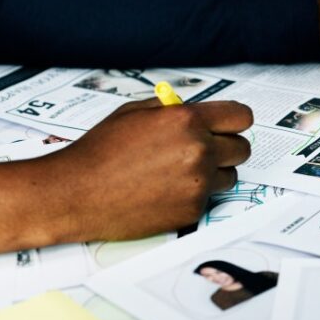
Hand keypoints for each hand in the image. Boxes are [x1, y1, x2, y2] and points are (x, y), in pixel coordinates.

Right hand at [41, 99, 252, 241]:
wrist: (76, 193)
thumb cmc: (100, 151)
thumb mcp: (135, 113)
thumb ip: (173, 110)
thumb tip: (197, 110)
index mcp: (187, 120)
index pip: (241, 116)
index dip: (234, 121)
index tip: (229, 126)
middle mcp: (199, 150)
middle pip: (242, 148)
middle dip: (226, 147)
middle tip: (204, 150)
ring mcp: (198, 183)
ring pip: (229, 176)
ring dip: (213, 174)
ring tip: (178, 172)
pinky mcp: (192, 210)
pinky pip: (208, 199)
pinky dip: (193, 195)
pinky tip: (164, 191)